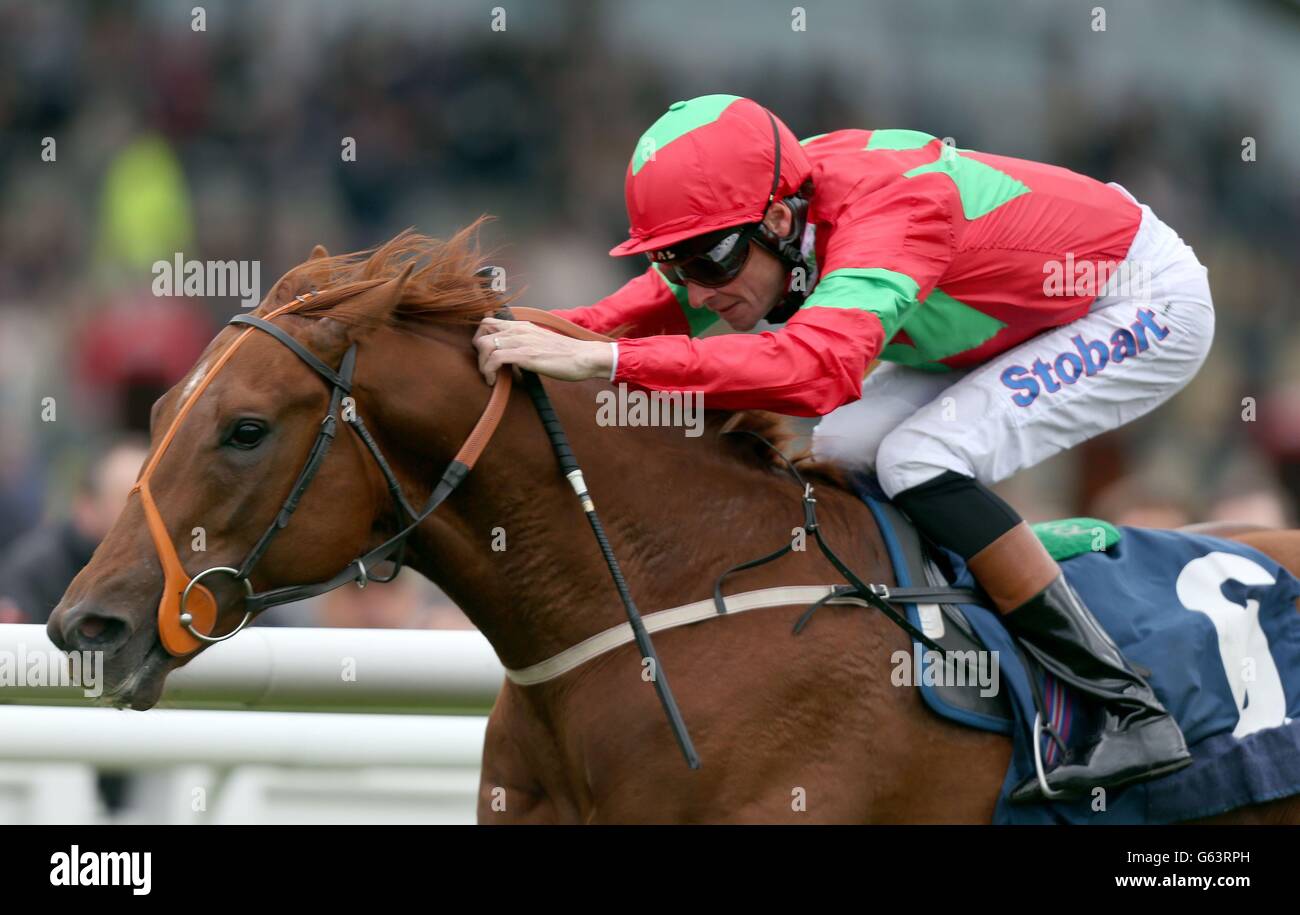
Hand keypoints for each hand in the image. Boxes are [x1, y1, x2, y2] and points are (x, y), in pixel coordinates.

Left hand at [473, 316, 611, 385]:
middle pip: (482, 330)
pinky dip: (489, 371)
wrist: (584, 357)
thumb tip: (511, 361)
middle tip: (486, 365)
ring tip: (490, 376)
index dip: (480, 337)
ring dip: (482, 364)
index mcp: (522, 326)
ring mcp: (521, 341)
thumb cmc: (566, 355)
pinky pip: (495, 359)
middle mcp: (519, 329)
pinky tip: (494, 381)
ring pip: (485, 345)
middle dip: (478, 350)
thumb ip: (524, 346)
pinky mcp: (525, 355)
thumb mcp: (540, 343)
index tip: (485, 355)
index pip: (489, 321)